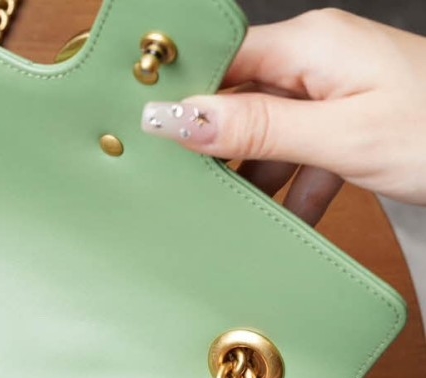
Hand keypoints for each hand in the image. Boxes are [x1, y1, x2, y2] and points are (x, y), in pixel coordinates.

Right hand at [140, 9, 425, 222]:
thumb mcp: (341, 137)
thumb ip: (256, 127)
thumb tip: (180, 117)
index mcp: (310, 44)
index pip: (219, 59)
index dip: (179, 93)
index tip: (144, 130)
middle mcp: (317, 59)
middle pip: (237, 97)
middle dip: (214, 144)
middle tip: (188, 184)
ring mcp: (334, 90)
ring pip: (267, 131)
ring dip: (256, 174)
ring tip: (241, 211)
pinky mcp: (349, 120)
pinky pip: (301, 151)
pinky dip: (294, 186)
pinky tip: (292, 218)